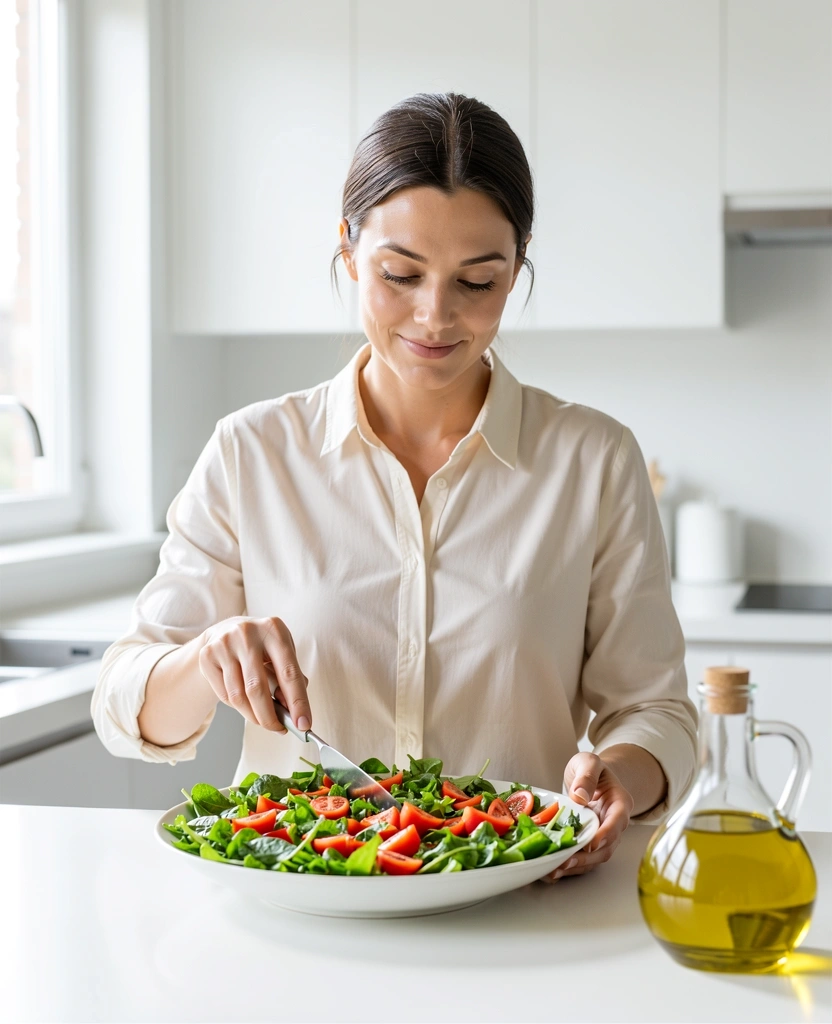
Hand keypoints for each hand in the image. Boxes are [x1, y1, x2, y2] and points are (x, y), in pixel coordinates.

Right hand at [198, 616, 310, 734]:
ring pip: (239, 696)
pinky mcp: (207, 656)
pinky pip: (224, 695)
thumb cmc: (262, 646)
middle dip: (269, 717)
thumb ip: (290, 678)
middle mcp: (248, 633)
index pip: (289, 673)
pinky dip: (238, 707)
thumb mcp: (281, 653)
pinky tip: (245, 701)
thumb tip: (292, 710)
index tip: (303, 725)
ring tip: (262, 718)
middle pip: (258, 688)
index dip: (298, 702)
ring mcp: (225, 644)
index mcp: (274, 629)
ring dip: (253, 716)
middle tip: (278, 729)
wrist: (226, 630)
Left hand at [541, 751, 633, 882]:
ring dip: (576, 866)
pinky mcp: (590, 842)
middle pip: (606, 847)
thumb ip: (586, 776)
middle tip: (565, 862)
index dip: (605, 835)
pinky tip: (552, 869)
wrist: (590, 775)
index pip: (617, 823)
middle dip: (586, 858)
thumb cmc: (591, 768)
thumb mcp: (589, 761)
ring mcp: (603, 836)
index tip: (590, 844)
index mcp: (620, 804)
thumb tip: (579, 796)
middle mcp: (615, 824)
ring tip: (554, 870)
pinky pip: (584, 858)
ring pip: (595, 857)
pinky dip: (570, 866)